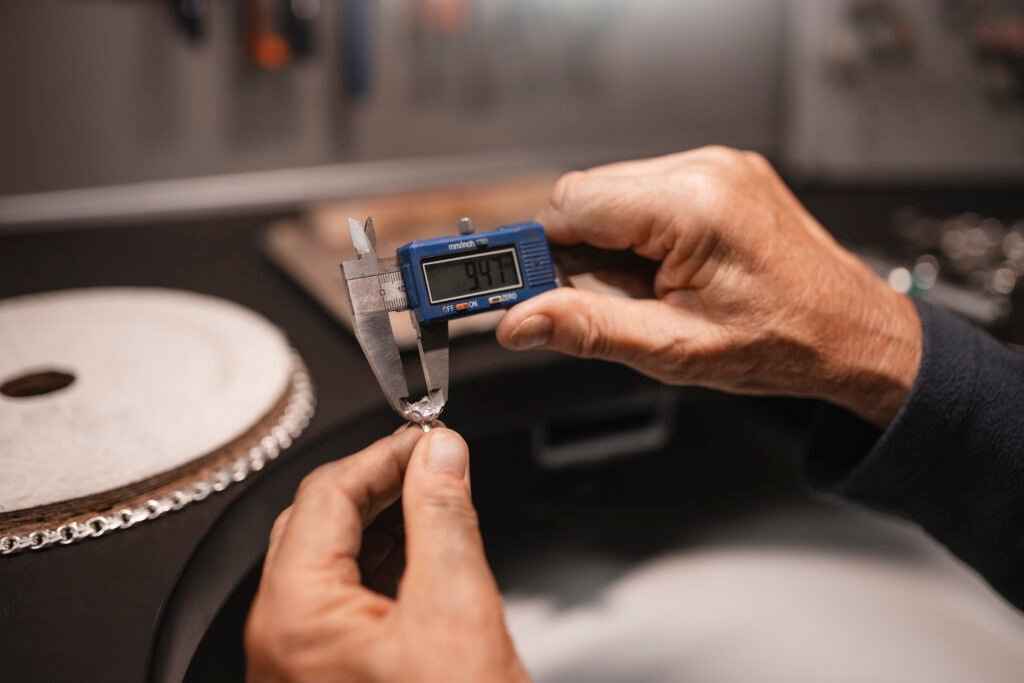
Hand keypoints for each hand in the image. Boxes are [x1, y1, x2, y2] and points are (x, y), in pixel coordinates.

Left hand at [245, 427, 527, 682]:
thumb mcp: (457, 610)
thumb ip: (444, 517)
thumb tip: (441, 454)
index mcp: (295, 616)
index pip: (326, 495)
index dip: (382, 455)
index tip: (428, 439)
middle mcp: (281, 641)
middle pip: (316, 525)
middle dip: (375, 484)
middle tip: (429, 461)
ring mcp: (299, 666)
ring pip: (326, 562)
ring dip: (379, 521)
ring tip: (430, 497)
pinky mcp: (325, 681)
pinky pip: (339, 602)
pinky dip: (380, 565)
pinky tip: (418, 554)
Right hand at [497, 147, 920, 427]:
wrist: (853, 334)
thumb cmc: (784, 344)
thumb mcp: (674, 350)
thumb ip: (588, 330)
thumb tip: (520, 322)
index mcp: (692, 206)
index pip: (571, 203)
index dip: (539, 250)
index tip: (524, 287)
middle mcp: (705, 170)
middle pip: (588, 193)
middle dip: (577, 251)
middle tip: (604, 301)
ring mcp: (717, 167)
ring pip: (614, 193)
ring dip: (609, 244)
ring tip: (648, 290)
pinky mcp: (722, 174)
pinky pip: (648, 193)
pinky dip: (638, 234)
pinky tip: (665, 271)